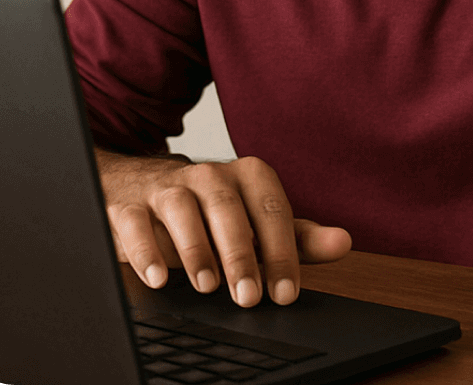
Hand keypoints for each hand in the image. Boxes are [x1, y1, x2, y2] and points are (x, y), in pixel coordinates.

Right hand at [97, 150, 351, 306]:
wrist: (145, 187)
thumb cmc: (213, 212)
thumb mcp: (257, 223)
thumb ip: (298, 236)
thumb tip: (342, 243)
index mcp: (247, 175)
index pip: (271, 209)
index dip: (281, 250)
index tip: (285, 292)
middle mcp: (209, 175)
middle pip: (228, 209)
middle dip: (241, 255)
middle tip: (248, 297)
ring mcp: (167, 187)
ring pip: (182, 210)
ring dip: (196, 250)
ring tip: (208, 286)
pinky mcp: (129, 205)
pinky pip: (135, 222)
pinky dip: (144, 249)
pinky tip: (156, 278)